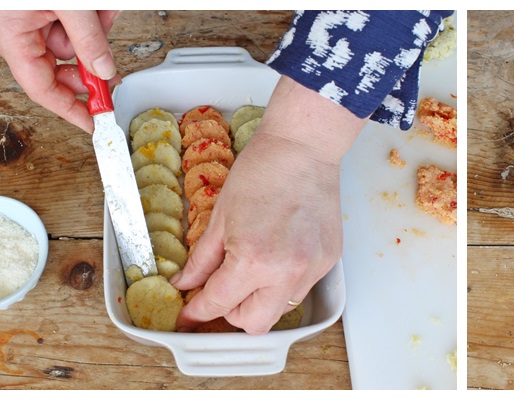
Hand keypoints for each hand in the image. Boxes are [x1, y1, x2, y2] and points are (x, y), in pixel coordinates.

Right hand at [0, 10, 119, 131]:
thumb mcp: (69, 6)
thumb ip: (88, 38)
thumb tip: (104, 70)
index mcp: (9, 36)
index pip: (41, 88)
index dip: (70, 109)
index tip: (93, 122)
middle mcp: (10, 31)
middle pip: (57, 66)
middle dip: (88, 61)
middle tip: (112, 67)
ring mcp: (20, 19)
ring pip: (66, 41)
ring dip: (92, 30)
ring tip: (103, 11)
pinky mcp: (31, 7)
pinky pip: (63, 23)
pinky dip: (86, 17)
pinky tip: (97, 8)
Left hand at [170, 77, 363, 333]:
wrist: (303, 147)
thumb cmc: (261, 171)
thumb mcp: (220, 217)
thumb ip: (202, 259)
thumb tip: (185, 283)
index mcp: (253, 261)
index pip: (218, 303)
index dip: (197, 311)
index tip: (188, 314)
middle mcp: (286, 274)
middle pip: (253, 323)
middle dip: (231, 312)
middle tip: (220, 291)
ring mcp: (311, 270)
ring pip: (280, 309)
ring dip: (259, 300)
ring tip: (250, 269)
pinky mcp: (328, 262)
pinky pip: (300, 288)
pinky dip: (283, 282)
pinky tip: (277, 254)